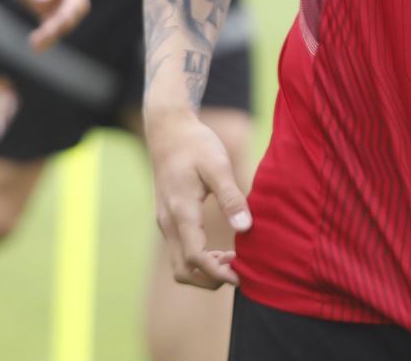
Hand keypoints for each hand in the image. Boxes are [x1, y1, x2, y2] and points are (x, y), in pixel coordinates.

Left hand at [0, 0, 91, 49]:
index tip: (59, 23)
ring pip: (66, 16)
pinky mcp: (45, 0)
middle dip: (63, 23)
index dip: (73, 6)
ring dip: (56, 32)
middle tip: (41, 39)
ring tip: (36, 45)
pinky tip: (35, 42)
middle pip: (76, 5)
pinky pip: (53, 20)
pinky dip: (48, 32)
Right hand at [143, 107, 251, 289]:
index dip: (219, 273)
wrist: (168, 130)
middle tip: (239, 270)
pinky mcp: (167, 219)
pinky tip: (220, 249)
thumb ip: (231, 197)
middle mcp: (169, 222)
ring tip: (233, 260)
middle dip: (210, 279)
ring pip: (179, 264)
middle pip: (183, 270)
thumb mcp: (218, 165)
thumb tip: (245, 228)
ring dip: (204, 271)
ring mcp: (165, 222)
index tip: (243, 275)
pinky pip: (179, 251)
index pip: (196, 258)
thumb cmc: (195, 144)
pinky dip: (198, 260)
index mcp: (181, 211)